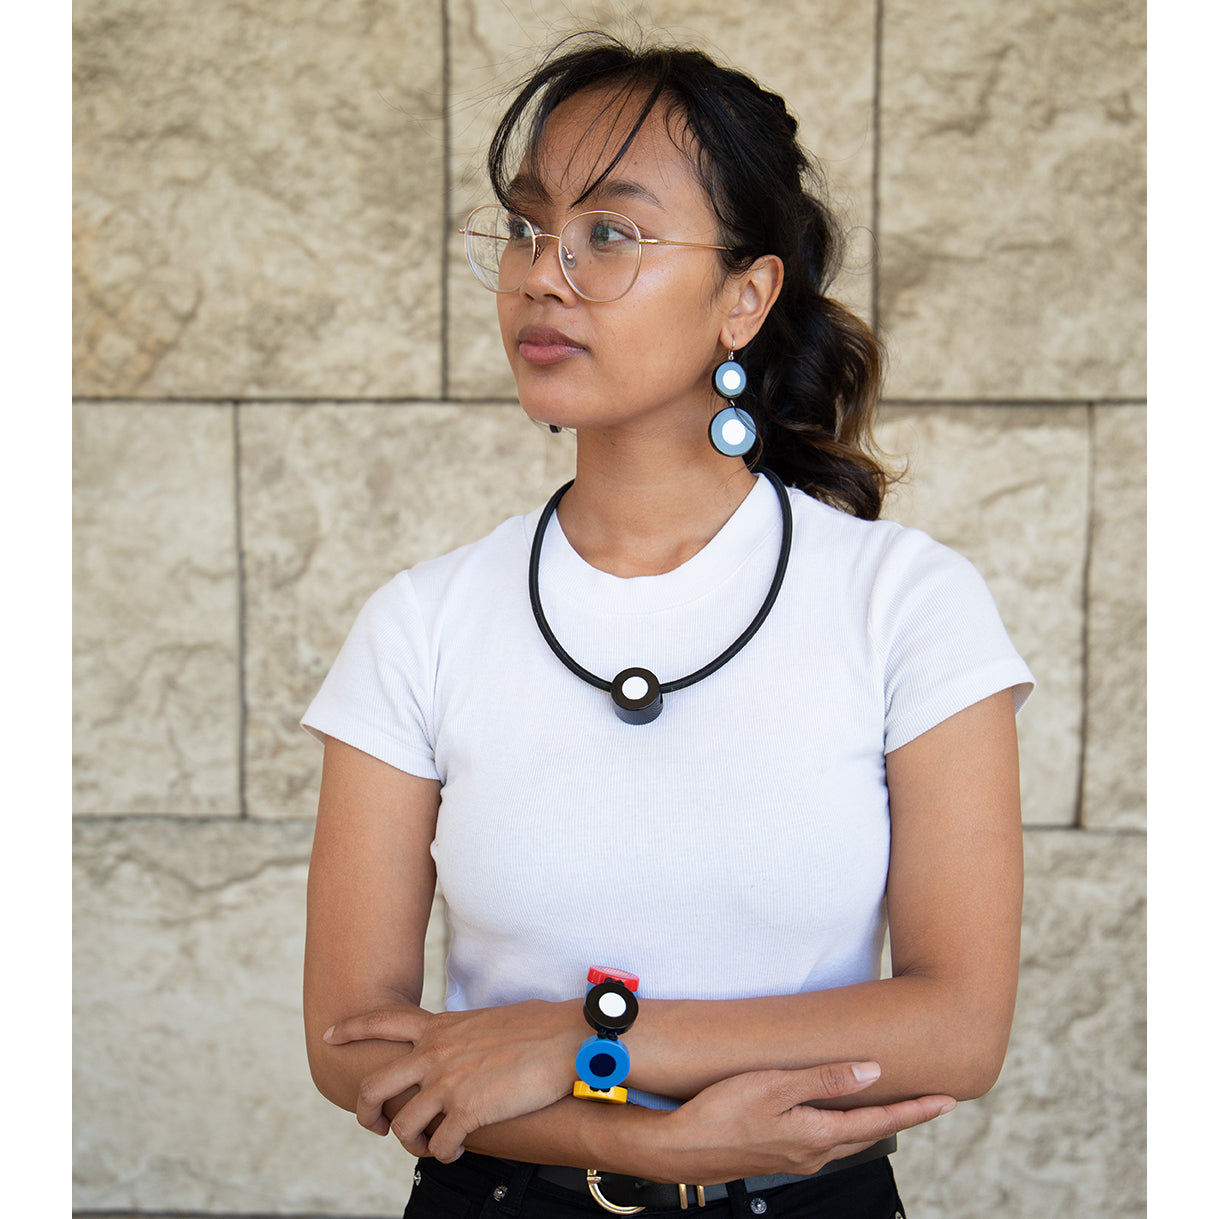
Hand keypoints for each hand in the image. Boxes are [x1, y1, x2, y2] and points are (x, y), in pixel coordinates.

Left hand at [324, 1000, 584, 1161]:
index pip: (383, 1021)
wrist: (566, 1039)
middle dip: (365, 1111)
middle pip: (374, 1086)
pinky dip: (444, 1153)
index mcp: (441, 1027)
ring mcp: (448, 1084)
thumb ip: (466, 1033)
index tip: (331, 1035)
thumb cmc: (540, 1026)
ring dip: (411, 1142)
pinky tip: (458, 1148)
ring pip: (402, 1125)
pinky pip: (439, 1146)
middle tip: (373, 1123)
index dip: (352, 1029)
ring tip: (428, 1144)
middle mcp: (435, 1054)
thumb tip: (468, 1044)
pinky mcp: (469, 1111)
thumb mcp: (490, 1019)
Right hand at [653, 1062, 955, 1184]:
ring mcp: (796, 1157)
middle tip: (933, 1102)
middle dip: (903, 1116)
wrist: (680, 1148)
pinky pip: (825, 1138)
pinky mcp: (778, 1154)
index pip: (880, 1121)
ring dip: (875, 1122)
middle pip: (870, 1132)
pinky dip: (846, 1126)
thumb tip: (873, 1072)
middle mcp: (814, 1153)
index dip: (915, 1109)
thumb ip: (824, 1079)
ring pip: (848, 1138)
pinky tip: (838, 1115)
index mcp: (818, 1136)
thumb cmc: (721, 1112)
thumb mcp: (774, 1087)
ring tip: (894, 1106)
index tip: (947, 1101)